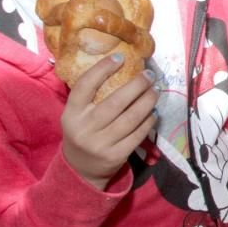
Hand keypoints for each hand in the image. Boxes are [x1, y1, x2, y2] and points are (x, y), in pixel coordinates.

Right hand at [60, 53, 158, 189]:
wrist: (80, 170)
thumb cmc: (84, 132)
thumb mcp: (78, 115)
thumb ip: (92, 96)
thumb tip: (120, 65)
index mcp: (71, 114)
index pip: (85, 86)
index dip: (102, 69)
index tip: (120, 57)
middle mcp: (84, 128)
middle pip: (115, 102)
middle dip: (137, 85)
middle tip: (150, 74)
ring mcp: (100, 144)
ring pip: (130, 118)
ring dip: (147, 101)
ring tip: (156, 90)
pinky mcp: (115, 156)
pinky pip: (138, 134)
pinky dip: (149, 121)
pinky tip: (154, 112)